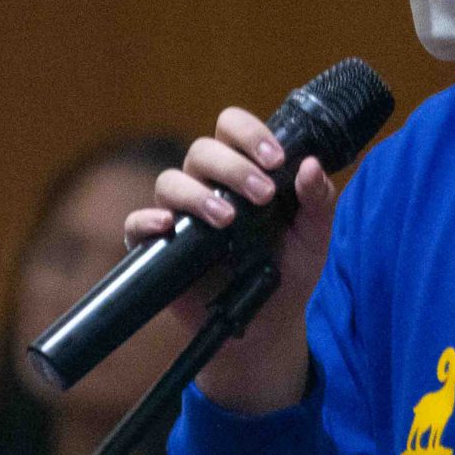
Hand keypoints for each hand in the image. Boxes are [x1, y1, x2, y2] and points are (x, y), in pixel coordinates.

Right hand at [125, 107, 337, 415]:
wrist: (268, 326)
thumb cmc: (288, 271)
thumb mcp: (314, 238)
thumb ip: (317, 201)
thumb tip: (311, 165)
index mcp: (243, 170)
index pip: (232, 128)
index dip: (250, 133)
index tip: (276, 158)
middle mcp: (207, 184)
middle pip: (202, 150)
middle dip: (233, 167)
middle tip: (262, 195)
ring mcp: (181, 215)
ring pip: (170, 180)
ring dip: (197, 194)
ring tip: (228, 220)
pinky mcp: (160, 248)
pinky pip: (137, 224)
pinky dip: (146, 219)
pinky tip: (168, 226)